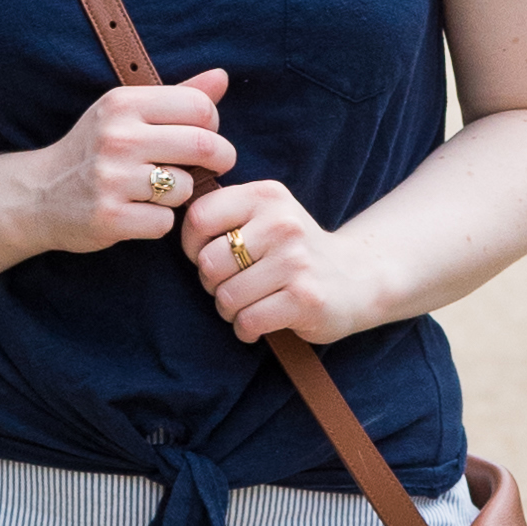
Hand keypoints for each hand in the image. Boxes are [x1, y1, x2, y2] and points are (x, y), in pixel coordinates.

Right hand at [22, 71, 232, 256]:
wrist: (38, 194)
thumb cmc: (94, 149)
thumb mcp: (126, 112)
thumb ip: (177, 95)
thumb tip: (221, 76)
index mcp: (123, 103)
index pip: (199, 107)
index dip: (213, 124)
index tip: (205, 136)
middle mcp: (117, 136)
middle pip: (203, 146)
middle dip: (220, 158)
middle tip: (215, 165)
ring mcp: (111, 178)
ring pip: (185, 188)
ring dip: (181, 194)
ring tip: (159, 190)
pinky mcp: (109, 217)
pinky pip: (164, 222)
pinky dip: (158, 222)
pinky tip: (139, 213)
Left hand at [178, 175, 372, 347]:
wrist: (358, 278)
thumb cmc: (294, 251)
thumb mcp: (266, 215)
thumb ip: (226, 214)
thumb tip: (168, 217)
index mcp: (266, 196)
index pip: (199, 217)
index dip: (191, 244)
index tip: (208, 255)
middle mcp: (282, 223)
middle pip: (209, 263)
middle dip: (212, 283)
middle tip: (235, 285)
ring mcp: (296, 261)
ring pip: (227, 296)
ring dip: (230, 310)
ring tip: (250, 304)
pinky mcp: (305, 298)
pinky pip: (248, 321)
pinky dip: (246, 329)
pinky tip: (261, 323)